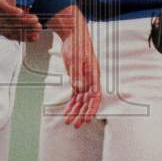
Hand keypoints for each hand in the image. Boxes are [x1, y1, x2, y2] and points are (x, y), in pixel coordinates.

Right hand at [0, 0, 41, 41]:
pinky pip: (15, 36)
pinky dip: (25, 38)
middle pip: (10, 21)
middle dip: (24, 22)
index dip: (10, 11)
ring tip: (39, 29)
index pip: (2, 8)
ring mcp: (1, 25)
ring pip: (14, 30)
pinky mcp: (6, 31)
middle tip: (36, 20)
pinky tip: (36, 38)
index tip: (20, 12)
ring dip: (26, 31)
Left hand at [58, 10, 100, 128]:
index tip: (87, 119)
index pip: (95, 96)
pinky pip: (75, 95)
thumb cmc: (77, 45)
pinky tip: (67, 112)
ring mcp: (84, 80)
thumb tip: (78, 87)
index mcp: (94, 74)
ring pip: (81, 100)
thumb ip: (77, 73)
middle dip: (82, 114)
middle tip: (75, 125)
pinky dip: (71, 104)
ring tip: (68, 122)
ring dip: (75, 111)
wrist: (73, 35)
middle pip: (88, 101)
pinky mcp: (77, 79)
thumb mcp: (75, 58)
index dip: (92, 108)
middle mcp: (90, 79)